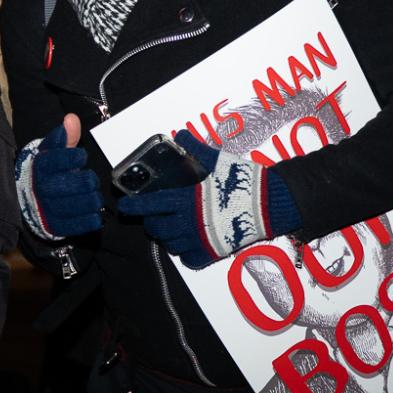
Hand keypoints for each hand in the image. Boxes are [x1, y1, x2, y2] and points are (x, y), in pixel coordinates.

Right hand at [14, 114, 103, 239]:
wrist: (31, 200)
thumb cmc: (48, 172)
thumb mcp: (53, 151)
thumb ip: (64, 136)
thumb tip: (71, 119)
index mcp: (42, 167)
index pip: (60, 160)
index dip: (74, 158)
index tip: (80, 157)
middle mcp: (45, 189)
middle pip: (81, 184)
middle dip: (90, 180)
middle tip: (89, 180)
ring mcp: (51, 209)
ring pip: (85, 204)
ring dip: (94, 198)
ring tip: (91, 195)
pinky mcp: (58, 226)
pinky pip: (83, 224)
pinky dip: (92, 217)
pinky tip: (91, 211)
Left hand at [117, 130, 300, 269]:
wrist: (269, 205)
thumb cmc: (242, 181)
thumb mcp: (218, 161)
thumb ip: (196, 149)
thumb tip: (180, 134)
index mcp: (187, 200)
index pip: (151, 204)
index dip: (134, 205)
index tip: (122, 205)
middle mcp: (188, 223)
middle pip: (156, 228)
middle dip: (152, 221)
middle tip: (155, 215)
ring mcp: (199, 241)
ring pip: (170, 245)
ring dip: (167, 236)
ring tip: (172, 227)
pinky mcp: (211, 254)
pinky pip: (188, 259)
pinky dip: (184, 253)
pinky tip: (188, 242)